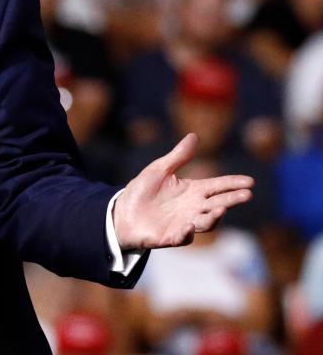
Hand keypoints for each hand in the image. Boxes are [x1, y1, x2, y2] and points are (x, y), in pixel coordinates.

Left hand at [112, 134, 253, 250]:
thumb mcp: (159, 170)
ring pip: (206, 223)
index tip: (250, 181)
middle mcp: (193, 208)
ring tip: (220, 210)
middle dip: (232, 199)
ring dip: (213, 217)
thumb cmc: (142, 191)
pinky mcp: (171, 237)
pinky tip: (188, 226)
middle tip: (246, 194)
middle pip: (217, 204)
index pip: (217, 186)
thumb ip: (178, 156)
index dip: (232, 183)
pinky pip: (183, 237)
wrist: (122, 213)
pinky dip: (187, 233)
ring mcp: (185, 223)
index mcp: (192, 190)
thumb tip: (193, 135)